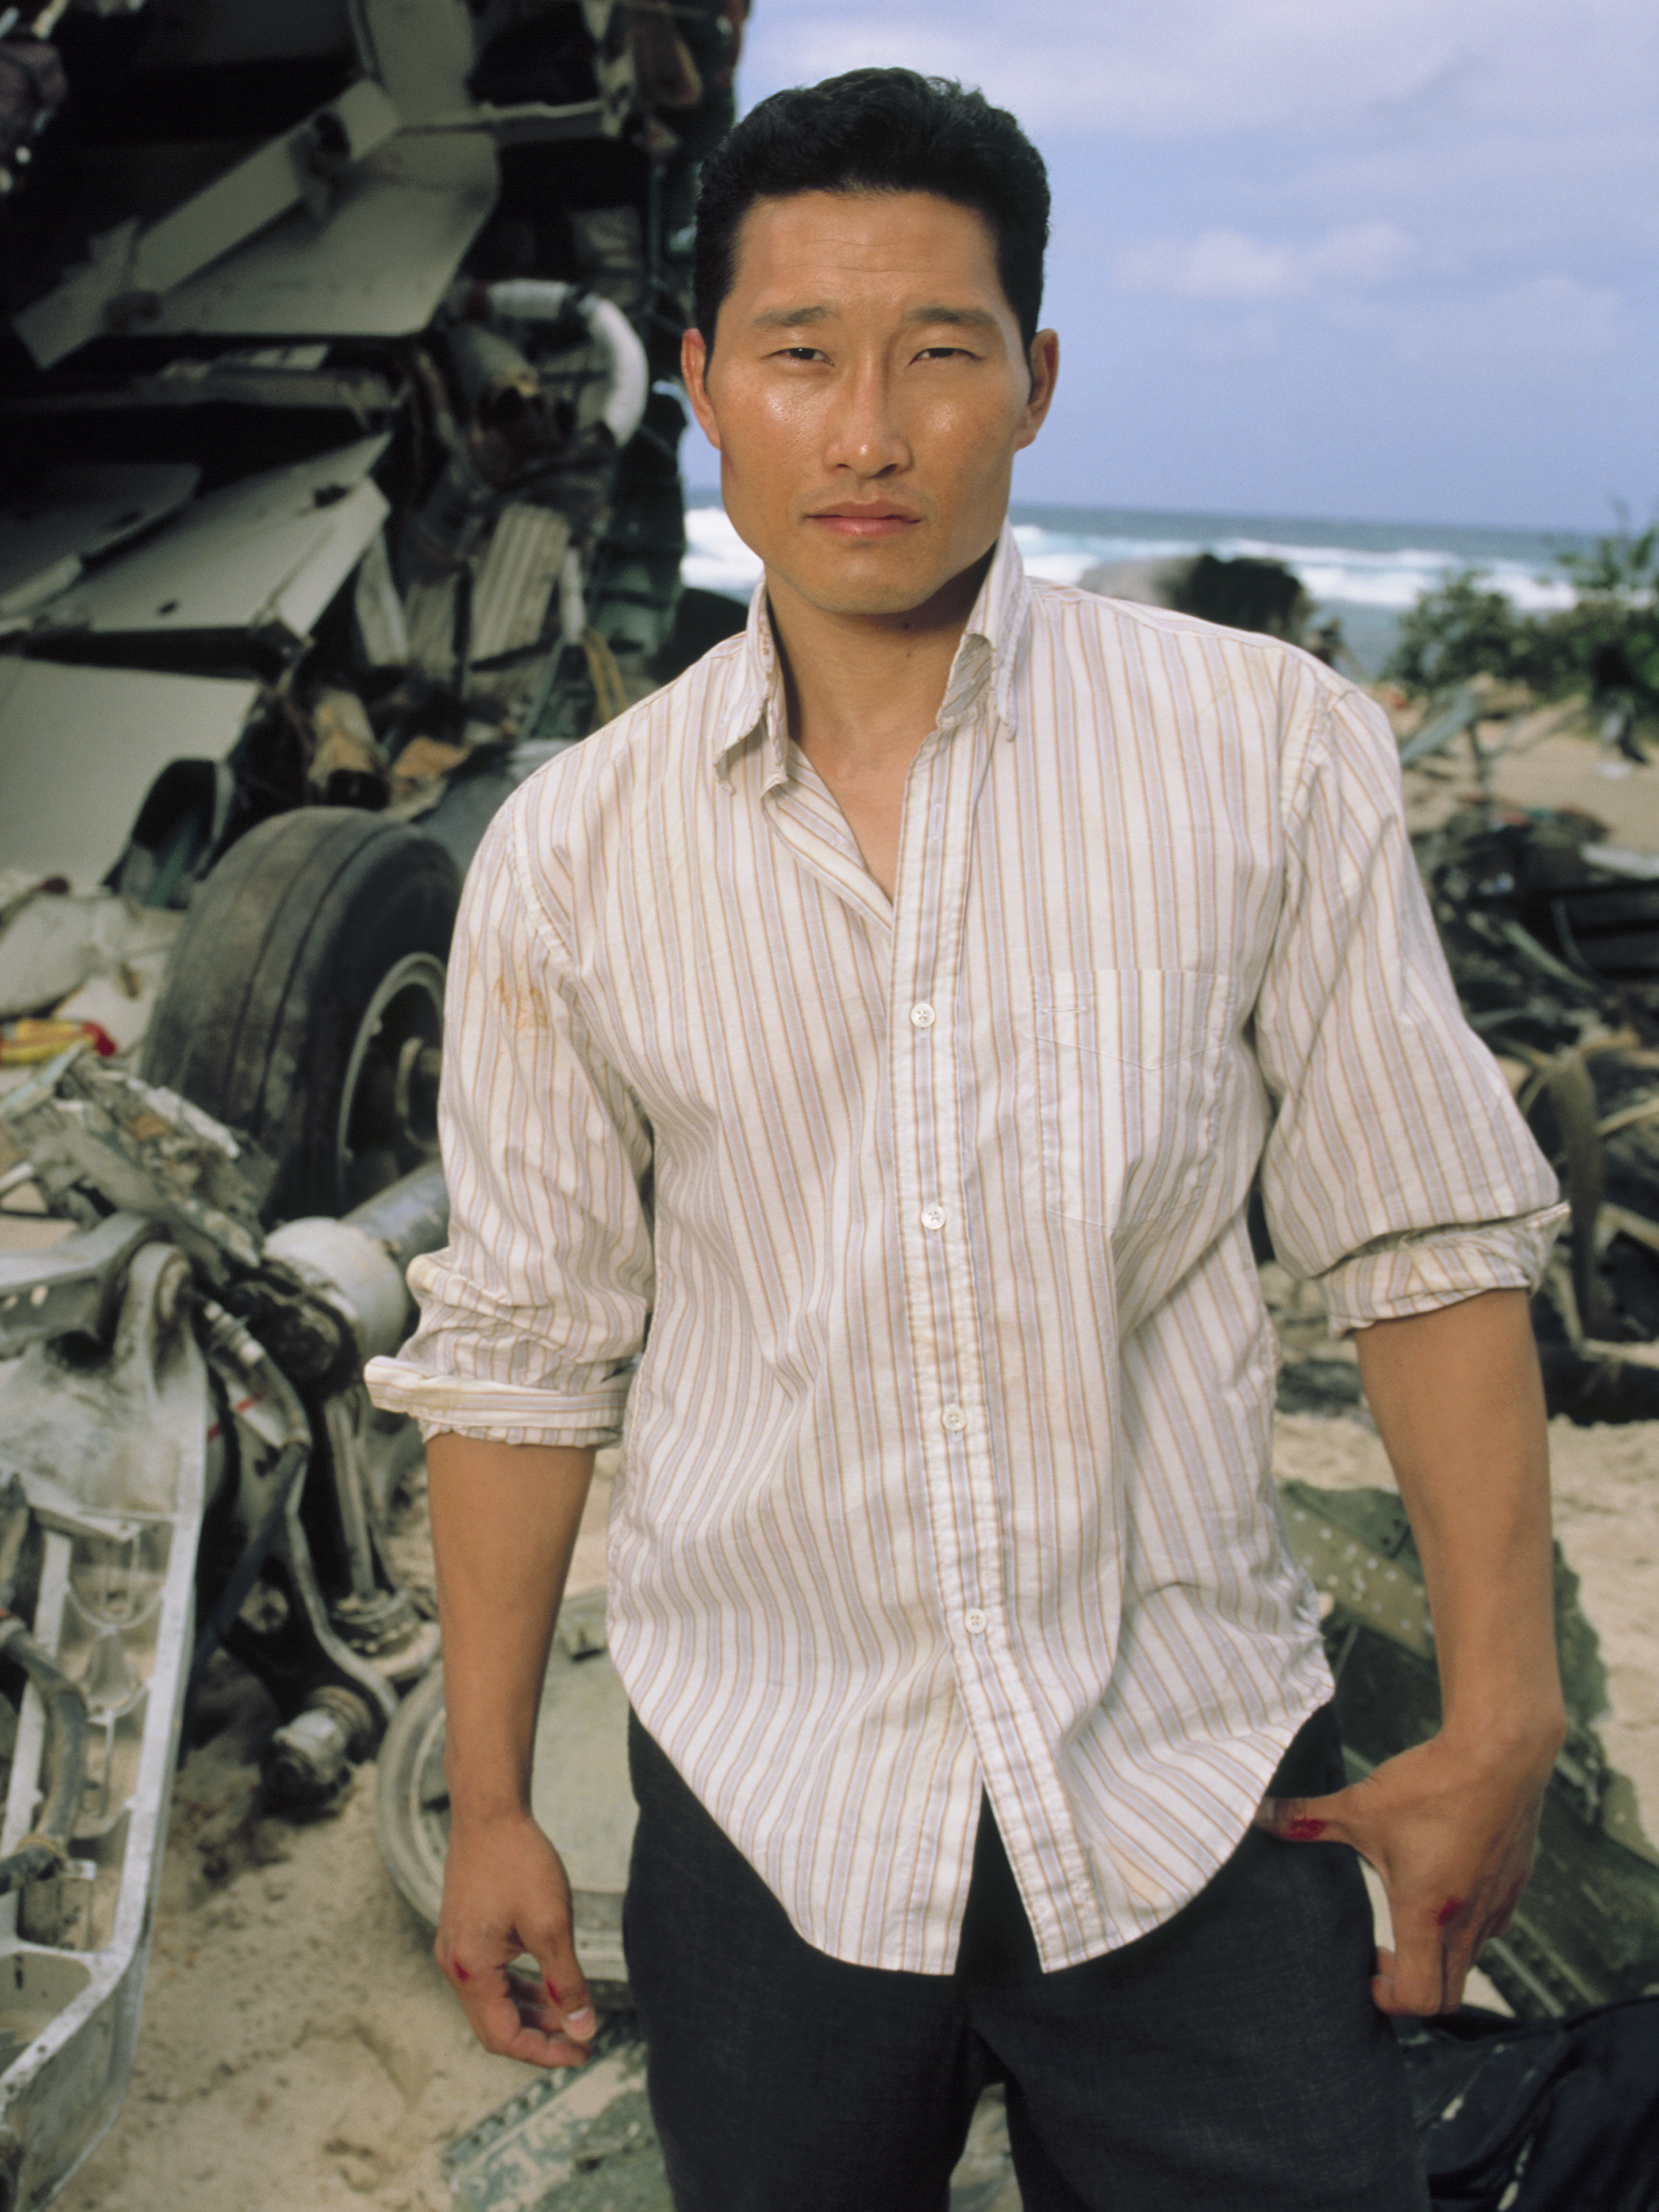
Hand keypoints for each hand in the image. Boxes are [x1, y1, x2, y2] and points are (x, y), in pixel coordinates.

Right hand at [436, 1809, 597, 2065]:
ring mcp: (456, 1949)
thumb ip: (566, 1983)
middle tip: (582, 2041)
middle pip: (496, 2026)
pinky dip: (520, 1989)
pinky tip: (550, 1985)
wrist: (490, 1812)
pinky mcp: (464, 1934)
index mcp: (470, 1971)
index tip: (583, 2053)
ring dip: (532, 2013)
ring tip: (573, 2016)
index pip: (504, 2038)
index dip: (545, 2053)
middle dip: (540, 2038)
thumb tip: (583, 2029)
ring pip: (494, 2003)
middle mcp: (455, 1967)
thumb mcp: (552, 1926)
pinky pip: (491, 1979)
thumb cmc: (519, 1862)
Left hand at [1254, 1726, 1556, 2014]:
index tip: (1369, 1967)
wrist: (1499, 1752)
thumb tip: (1257, 1815)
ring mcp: (1498, 1906)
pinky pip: (1491, 1929)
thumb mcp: (1359, 1805)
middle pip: (1448, 1996)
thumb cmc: (1430, 1783)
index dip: (1389, 1998)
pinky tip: (1441, 1885)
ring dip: (1437, 1956)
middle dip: (1412, 1986)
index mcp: (1428, 1913)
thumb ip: (1306, 1818)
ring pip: (1470, 1962)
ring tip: (1408, 1916)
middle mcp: (1470, 1922)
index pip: (1419, 1998)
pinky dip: (1464, 1928)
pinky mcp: (1515, 1885)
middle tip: (1384, 1952)